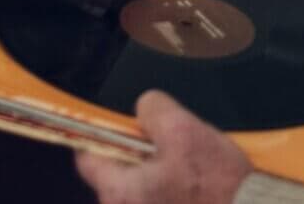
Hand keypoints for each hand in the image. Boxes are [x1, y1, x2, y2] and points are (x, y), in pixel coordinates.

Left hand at [76, 90, 250, 203]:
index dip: (103, 132)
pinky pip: (156, 198)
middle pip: (117, 170)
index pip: (88, 157)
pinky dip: (169, 187)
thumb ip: (154, 110)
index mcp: (118, 193)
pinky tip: (194, 181)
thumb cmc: (215, 184)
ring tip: (189, 163)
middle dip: (140, 151)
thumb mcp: (184, 130)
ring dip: (158, 168)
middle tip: (170, 141)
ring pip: (139, 184)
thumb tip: (144, 108)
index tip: (122, 123)